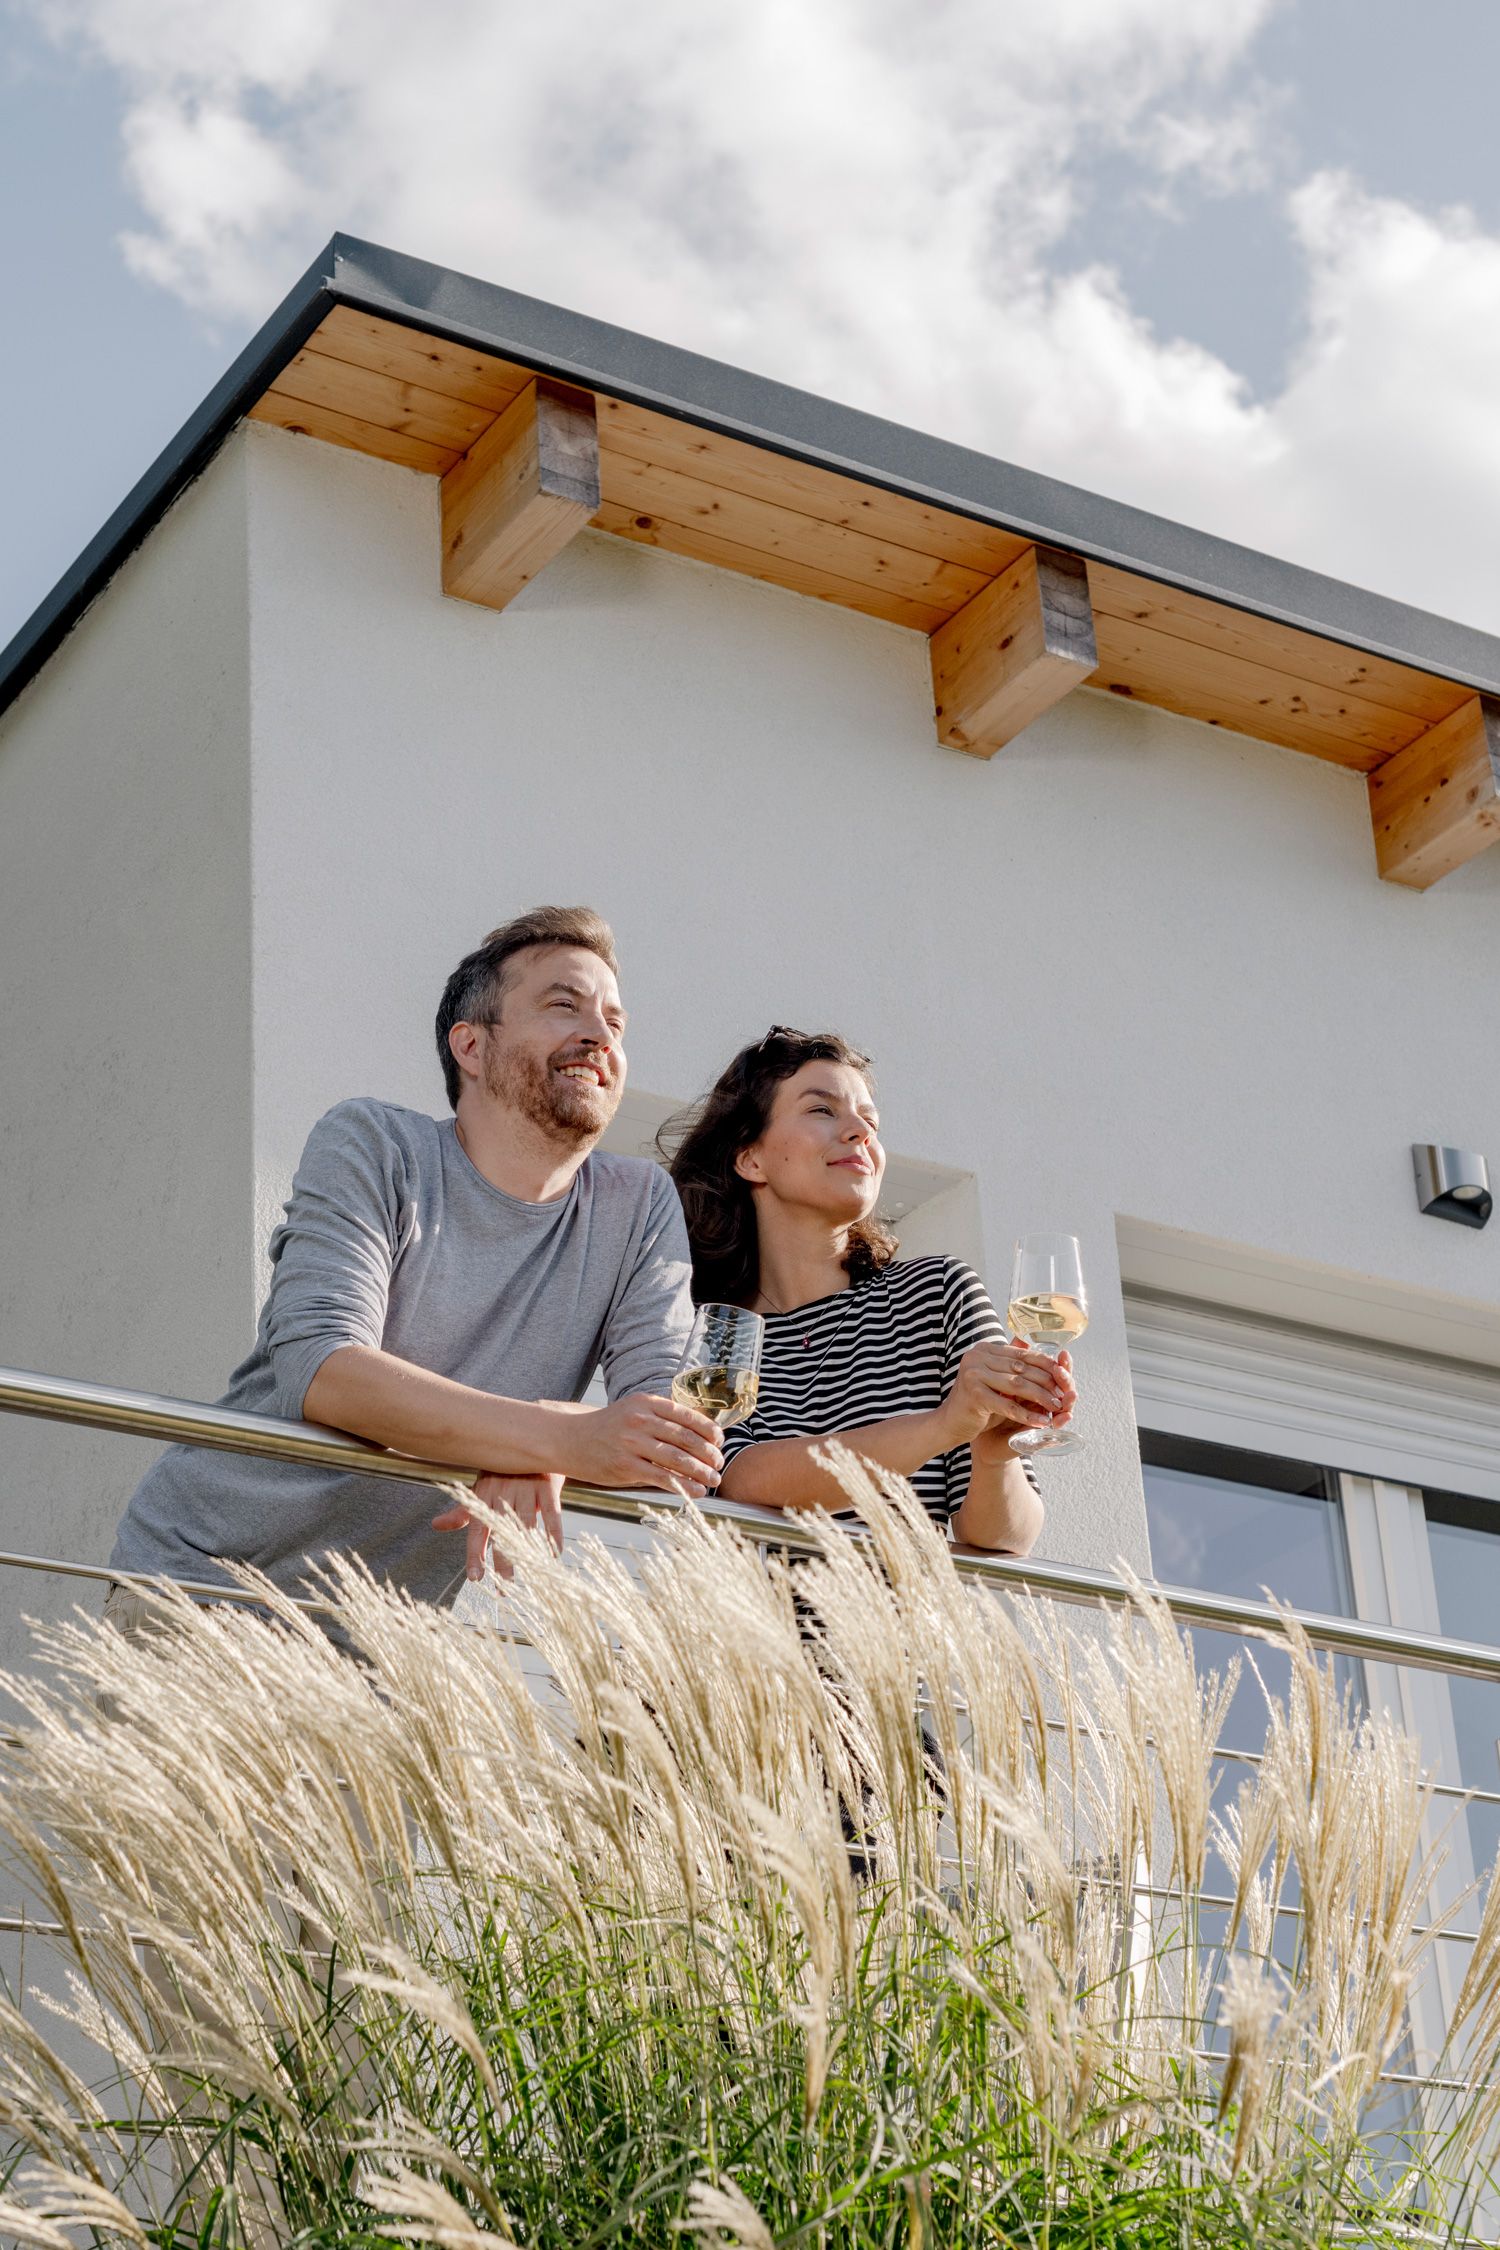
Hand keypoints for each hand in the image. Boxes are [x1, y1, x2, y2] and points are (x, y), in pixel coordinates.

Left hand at [431, 1472, 563, 1582]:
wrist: (533, 1440)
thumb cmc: (503, 1470)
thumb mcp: (480, 1488)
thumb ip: (462, 1511)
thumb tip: (435, 1526)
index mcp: (484, 1495)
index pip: (477, 1529)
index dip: (475, 1553)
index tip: (476, 1578)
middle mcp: (504, 1492)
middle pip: (501, 1531)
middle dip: (502, 1560)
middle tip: (504, 1587)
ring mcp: (527, 1488)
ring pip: (526, 1525)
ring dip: (527, 1550)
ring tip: (529, 1576)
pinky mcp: (548, 1485)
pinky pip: (552, 1513)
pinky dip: (553, 1534)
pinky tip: (554, 1553)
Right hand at [558, 1393, 723, 1497]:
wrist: (569, 1439)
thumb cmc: (606, 1428)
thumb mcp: (632, 1411)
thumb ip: (660, 1418)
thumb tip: (697, 1435)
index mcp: (646, 1403)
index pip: (686, 1415)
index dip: (708, 1430)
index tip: (720, 1441)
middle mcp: (640, 1421)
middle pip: (686, 1438)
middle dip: (709, 1453)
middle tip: (720, 1463)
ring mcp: (632, 1444)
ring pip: (677, 1459)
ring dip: (701, 1472)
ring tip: (714, 1480)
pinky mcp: (625, 1466)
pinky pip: (662, 1477)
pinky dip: (683, 1486)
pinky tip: (695, 1492)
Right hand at [938, 1342, 1076, 1452]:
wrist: (951, 1424)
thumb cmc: (978, 1402)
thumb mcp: (997, 1380)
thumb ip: (1014, 1366)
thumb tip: (1048, 1353)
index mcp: (984, 1349)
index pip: (1022, 1354)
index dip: (1046, 1365)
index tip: (1065, 1377)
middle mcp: (977, 1356)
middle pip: (1022, 1369)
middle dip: (1047, 1383)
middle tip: (1065, 1395)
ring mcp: (974, 1374)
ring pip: (1018, 1386)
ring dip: (1041, 1398)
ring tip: (1057, 1409)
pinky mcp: (974, 1395)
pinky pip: (1008, 1406)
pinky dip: (1027, 1415)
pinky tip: (1042, 1422)